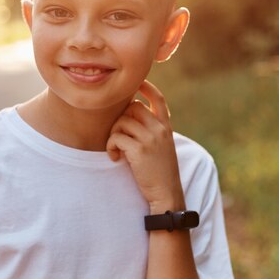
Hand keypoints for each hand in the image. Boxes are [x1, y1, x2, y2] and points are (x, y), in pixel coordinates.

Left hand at [106, 80, 184, 209]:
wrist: (166, 194)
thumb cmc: (160, 171)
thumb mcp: (162, 146)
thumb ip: (151, 130)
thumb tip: (131, 113)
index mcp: (166, 127)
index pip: (158, 98)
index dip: (146, 87)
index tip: (136, 83)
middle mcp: (160, 129)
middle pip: (132, 107)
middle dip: (120, 118)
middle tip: (118, 136)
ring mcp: (150, 139)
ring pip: (121, 121)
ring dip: (113, 134)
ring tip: (116, 149)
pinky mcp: (139, 150)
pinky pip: (116, 137)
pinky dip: (111, 146)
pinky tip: (114, 157)